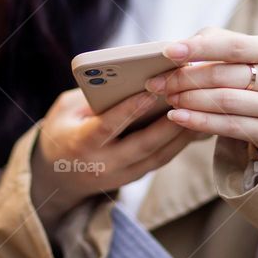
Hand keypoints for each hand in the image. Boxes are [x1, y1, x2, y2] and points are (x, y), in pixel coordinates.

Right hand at [30, 87, 201, 232]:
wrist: (58, 177)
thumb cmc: (61, 132)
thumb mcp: (64, 110)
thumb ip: (90, 97)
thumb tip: (125, 80)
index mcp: (81, 145)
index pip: (107, 127)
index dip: (129, 110)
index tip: (151, 91)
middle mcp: (103, 165)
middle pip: (143, 144)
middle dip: (168, 122)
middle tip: (187, 97)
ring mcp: (121, 176)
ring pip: (158, 155)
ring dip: (180, 133)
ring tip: (199, 108)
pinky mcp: (134, 178)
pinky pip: (160, 159)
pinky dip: (178, 142)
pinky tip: (193, 123)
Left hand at [144, 26, 257, 155]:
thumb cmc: (254, 72)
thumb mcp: (245, 52)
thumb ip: (214, 42)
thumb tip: (177, 49)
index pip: (231, 46)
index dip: (198, 48)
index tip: (168, 52)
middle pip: (222, 76)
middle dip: (184, 79)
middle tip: (157, 82)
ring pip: (223, 102)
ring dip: (188, 100)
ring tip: (167, 98)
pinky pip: (227, 126)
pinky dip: (198, 121)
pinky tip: (177, 117)